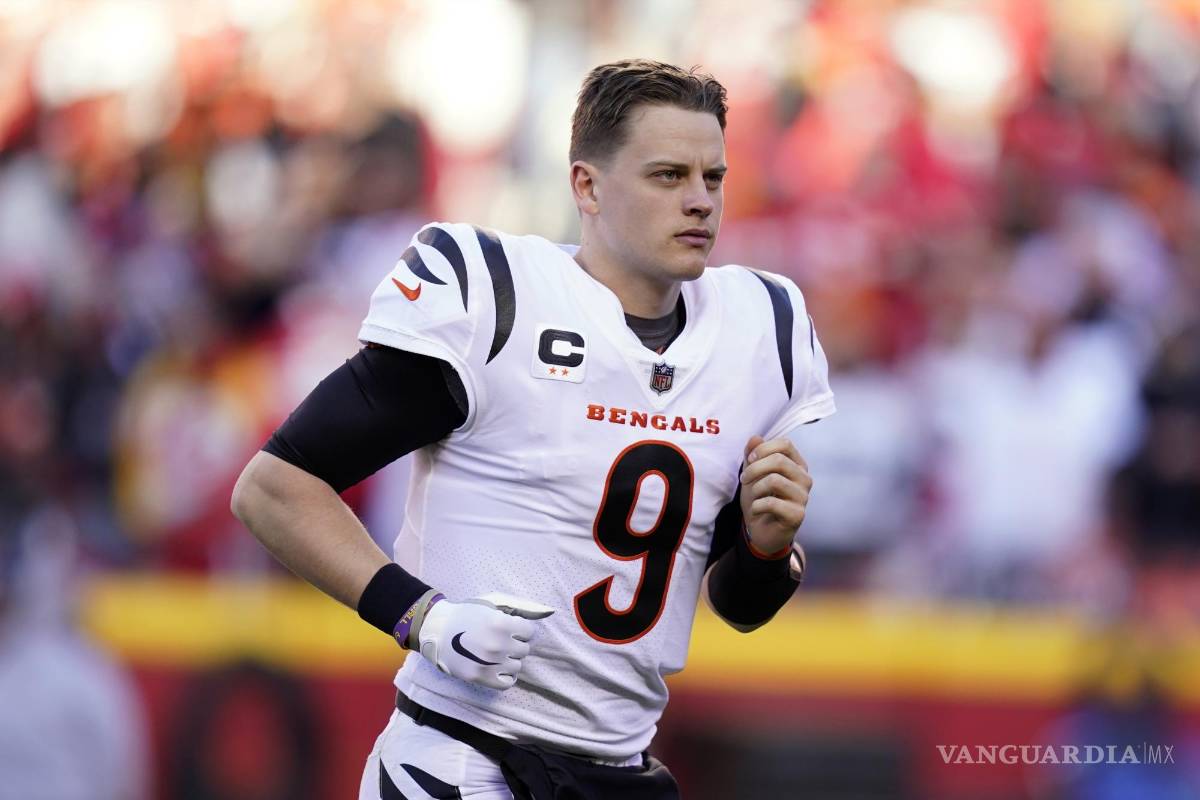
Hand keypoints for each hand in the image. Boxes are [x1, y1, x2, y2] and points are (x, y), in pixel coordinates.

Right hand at [417, 596, 552, 689]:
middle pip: (524, 649)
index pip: (529, 631)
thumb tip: (549, 611)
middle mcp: (497, 644)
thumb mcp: (494, 602)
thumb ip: (521, 606)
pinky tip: (497, 667)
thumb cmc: (468, 613)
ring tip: (495, 652)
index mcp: (501, 623)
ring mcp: (488, 662)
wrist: (437, 629)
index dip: (519, 628)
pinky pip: (507, 682)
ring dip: (510, 659)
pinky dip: (505, 676)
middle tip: (499, 640)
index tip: (508, 627)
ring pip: (517, 666)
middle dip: (515, 644)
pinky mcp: (479, 677)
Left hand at [739, 435, 812, 555]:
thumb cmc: (760, 499)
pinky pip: (771, 503)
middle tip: (744, 480)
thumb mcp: (752, 474)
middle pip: (779, 460)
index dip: (763, 449)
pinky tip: (757, 511)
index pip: (785, 444)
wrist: (762, 532)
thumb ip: (752, 455)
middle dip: (754, 468)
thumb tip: (755, 438)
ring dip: (755, 489)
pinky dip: (757, 506)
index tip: (749, 460)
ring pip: (774, 480)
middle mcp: (804, 479)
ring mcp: (803, 497)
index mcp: (796, 465)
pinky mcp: (798, 515)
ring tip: (753, 497)